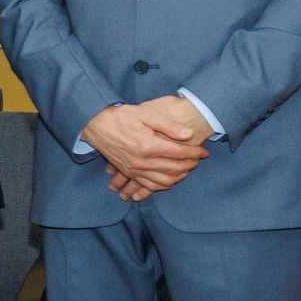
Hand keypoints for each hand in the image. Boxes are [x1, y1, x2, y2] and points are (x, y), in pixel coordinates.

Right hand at [82, 101, 208, 199]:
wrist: (96, 125)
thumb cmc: (121, 116)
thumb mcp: (146, 114)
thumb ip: (168, 125)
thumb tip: (188, 134)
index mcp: (148, 145)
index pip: (179, 152)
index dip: (195, 152)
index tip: (204, 150)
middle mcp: (142, 161)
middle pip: (175, 168)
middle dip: (191, 164)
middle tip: (198, 158)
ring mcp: (135, 170)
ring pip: (165, 181)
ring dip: (180, 176)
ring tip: (188, 168)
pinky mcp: (130, 173)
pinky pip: (150, 186)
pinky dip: (164, 185)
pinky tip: (172, 179)